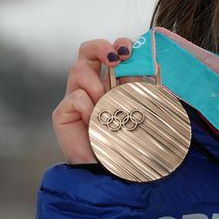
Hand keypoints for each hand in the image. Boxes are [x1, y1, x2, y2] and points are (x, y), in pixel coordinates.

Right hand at [52, 37, 132, 163]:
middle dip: (100, 47)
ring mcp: (77, 99)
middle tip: (115, 58)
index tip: (129, 51)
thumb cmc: (132, 141)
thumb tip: (154, 65)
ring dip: (96, 82)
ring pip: (78, 70)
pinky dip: (87, 106)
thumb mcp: (142, 108)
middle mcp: (93, 86)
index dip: (118, 46)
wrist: (115, 172)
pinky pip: (74, 98)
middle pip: (87, 52)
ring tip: (106, 102)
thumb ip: (144, 87)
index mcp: (112, 81)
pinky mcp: (64, 115)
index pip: (111, 53)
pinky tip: (95, 120)